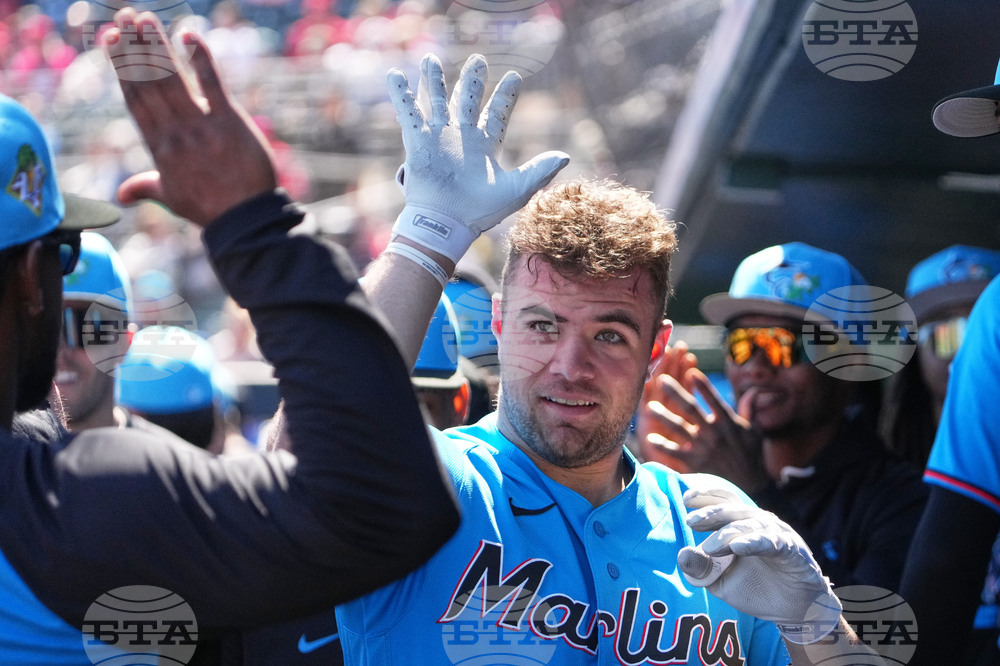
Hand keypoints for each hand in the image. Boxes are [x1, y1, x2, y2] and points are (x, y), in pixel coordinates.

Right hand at [104, 9, 276, 225]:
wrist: (244, 219)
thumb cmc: (209, 208)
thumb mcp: (171, 197)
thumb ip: (145, 187)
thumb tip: (122, 194)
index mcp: (158, 146)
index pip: (134, 98)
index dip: (120, 67)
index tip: (111, 41)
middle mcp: (175, 132)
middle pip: (148, 82)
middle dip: (134, 47)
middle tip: (124, 16)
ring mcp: (201, 125)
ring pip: (172, 78)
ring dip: (156, 46)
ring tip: (143, 19)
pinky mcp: (229, 121)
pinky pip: (212, 83)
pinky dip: (200, 58)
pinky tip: (189, 35)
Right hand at [386, 53, 569, 260]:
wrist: (447, 222)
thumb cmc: (481, 211)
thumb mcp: (517, 189)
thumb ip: (538, 170)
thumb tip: (565, 157)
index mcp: (484, 145)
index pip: (496, 113)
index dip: (505, 95)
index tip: (514, 76)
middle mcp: (461, 138)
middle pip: (467, 101)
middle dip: (471, 80)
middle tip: (478, 60)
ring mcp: (438, 138)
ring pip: (436, 101)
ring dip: (433, 80)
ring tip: (429, 58)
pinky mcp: (418, 141)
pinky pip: (408, 113)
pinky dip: (401, 95)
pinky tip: (394, 75)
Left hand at [640, 361, 766, 491]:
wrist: (749, 486)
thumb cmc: (751, 455)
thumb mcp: (754, 431)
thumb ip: (749, 410)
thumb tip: (752, 391)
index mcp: (728, 422)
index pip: (714, 399)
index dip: (703, 385)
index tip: (691, 372)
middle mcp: (713, 432)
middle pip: (691, 407)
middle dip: (675, 392)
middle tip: (661, 379)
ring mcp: (702, 447)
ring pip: (679, 427)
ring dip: (663, 416)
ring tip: (649, 406)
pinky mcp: (695, 462)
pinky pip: (675, 452)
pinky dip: (662, 446)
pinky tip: (649, 439)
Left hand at [679, 486, 841, 643]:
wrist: (794, 609)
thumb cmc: (756, 588)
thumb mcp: (720, 581)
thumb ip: (701, 569)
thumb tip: (681, 556)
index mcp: (741, 525)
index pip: (723, 502)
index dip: (705, 497)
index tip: (685, 499)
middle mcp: (759, 523)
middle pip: (733, 510)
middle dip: (710, 514)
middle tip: (690, 521)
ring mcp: (777, 535)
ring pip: (750, 526)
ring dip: (727, 535)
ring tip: (710, 547)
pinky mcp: (793, 550)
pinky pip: (772, 542)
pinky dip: (754, 542)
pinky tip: (738, 547)